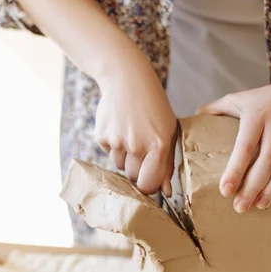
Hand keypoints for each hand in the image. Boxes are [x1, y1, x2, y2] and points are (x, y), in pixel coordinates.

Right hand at [95, 60, 177, 195]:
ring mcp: (117, 141)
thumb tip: (166, 192)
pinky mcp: (102, 136)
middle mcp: (137, 145)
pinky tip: (120, 128)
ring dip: (125, 157)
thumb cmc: (153, 107)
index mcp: (159, 144)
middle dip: (137, 170)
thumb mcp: (168, 131)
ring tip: (131, 135)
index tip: (148, 180)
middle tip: (141, 150)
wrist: (126, 79)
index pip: (148, 185)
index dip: (148, 185)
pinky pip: (109, 153)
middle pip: (132, 178)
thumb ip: (167, 164)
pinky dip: (114, 146)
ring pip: (119, 166)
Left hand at [197, 79, 270, 212]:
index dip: (235, 171)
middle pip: (265, 162)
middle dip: (252, 188)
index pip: (244, 149)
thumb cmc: (265, 98)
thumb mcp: (238, 99)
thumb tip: (194, 116)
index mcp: (256, 119)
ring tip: (261, 205)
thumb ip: (215, 108)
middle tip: (240, 208)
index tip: (225, 191)